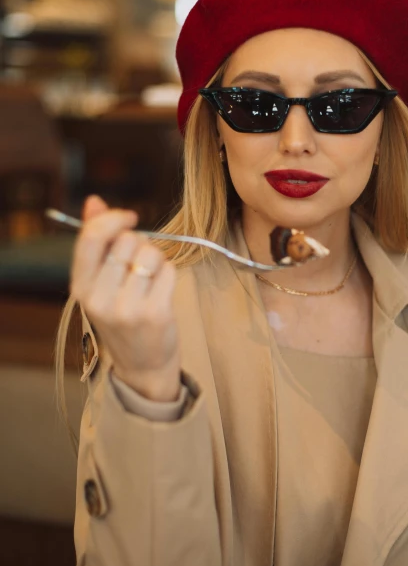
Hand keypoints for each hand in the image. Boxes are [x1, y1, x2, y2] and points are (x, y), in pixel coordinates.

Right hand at [70, 195, 181, 401]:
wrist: (142, 364)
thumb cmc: (121, 317)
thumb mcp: (99, 283)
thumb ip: (96, 242)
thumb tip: (94, 201)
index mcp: (81, 287)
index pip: (90, 238)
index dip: (113, 218)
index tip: (129, 216)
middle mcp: (100, 298)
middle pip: (127, 241)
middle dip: (139, 244)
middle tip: (139, 266)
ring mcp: (128, 308)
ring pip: (151, 253)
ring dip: (156, 259)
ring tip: (150, 281)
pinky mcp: (156, 314)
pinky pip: (169, 270)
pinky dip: (169, 274)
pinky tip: (162, 291)